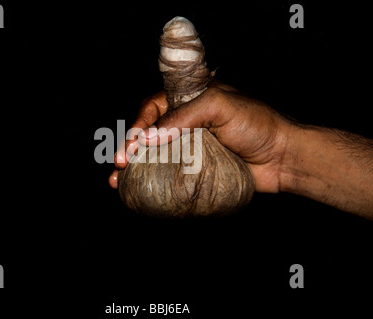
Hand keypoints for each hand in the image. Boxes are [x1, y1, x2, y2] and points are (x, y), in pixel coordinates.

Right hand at [109, 81, 291, 192]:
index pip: (154, 107)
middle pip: (148, 132)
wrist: (282, 157)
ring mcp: (190, 146)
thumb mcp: (220, 106)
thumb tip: (148, 137)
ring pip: (154, 153)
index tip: (132, 144)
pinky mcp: (195, 167)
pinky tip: (137, 189)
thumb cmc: (256, 124)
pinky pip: (168, 171)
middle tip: (120, 164)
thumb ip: (183, 117)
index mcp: (190, 99)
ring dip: (133, 166)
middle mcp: (186, 121)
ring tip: (117, 181)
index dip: (138, 124)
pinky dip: (151, 179)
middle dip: (129, 147)